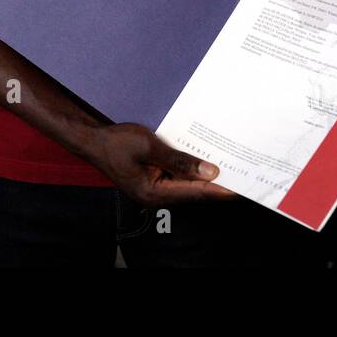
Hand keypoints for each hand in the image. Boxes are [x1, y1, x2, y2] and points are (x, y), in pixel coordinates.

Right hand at [85, 123, 239, 206]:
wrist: (91, 140)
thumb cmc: (116, 143)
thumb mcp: (149, 147)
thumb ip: (179, 160)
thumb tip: (209, 171)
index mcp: (154, 193)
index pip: (196, 192)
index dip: (222, 189)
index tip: (244, 185)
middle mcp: (156, 196)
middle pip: (194, 191)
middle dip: (218, 182)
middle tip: (243, 171)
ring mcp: (154, 189)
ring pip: (187, 184)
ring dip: (205, 174)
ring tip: (230, 163)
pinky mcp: (153, 179)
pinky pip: (177, 177)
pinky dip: (191, 168)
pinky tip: (204, 158)